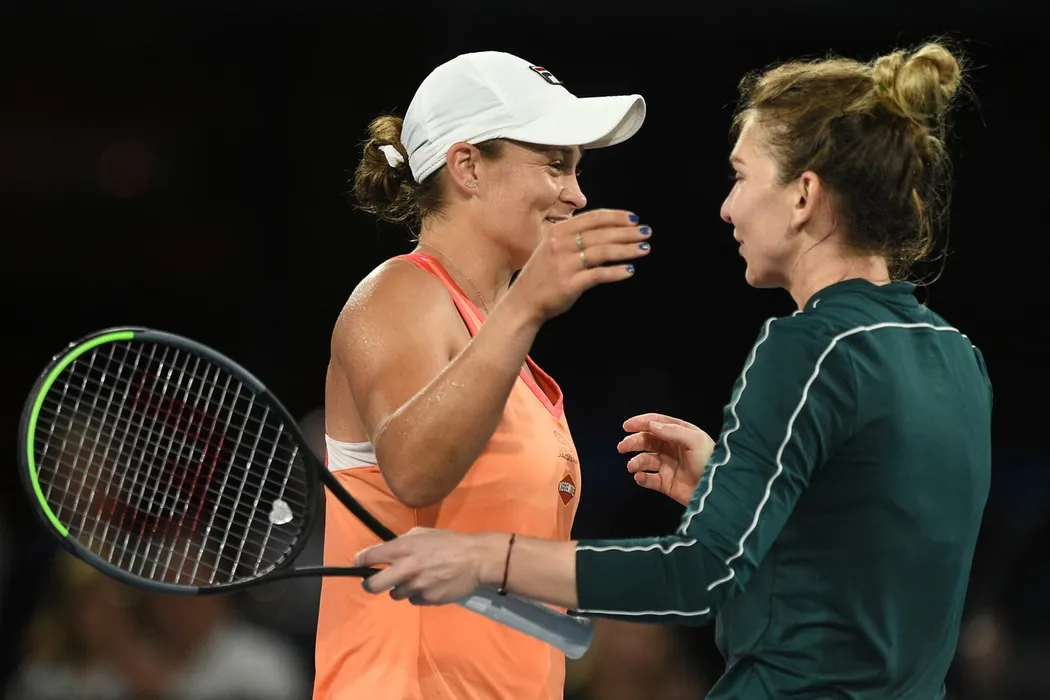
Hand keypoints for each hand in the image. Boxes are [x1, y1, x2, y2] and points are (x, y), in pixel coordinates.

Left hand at [354, 528, 505, 604]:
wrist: (476, 559)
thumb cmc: (449, 542)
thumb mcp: (423, 533)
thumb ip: (402, 542)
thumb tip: (387, 551)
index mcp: (403, 548)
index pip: (369, 556)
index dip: (360, 561)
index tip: (358, 564)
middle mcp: (406, 569)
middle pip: (373, 585)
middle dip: (369, 584)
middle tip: (373, 582)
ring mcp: (416, 586)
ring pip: (395, 594)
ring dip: (401, 588)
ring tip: (416, 579)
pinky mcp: (428, 599)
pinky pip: (414, 600)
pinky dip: (418, 594)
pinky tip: (430, 585)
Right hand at [506, 209, 651, 323]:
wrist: (523, 302)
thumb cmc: (543, 275)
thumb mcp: (553, 248)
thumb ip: (575, 237)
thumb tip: (609, 230)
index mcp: (558, 232)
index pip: (593, 218)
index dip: (617, 217)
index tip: (635, 218)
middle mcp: (560, 245)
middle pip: (601, 234)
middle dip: (627, 232)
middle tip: (647, 232)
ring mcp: (564, 264)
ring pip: (602, 252)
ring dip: (627, 250)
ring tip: (644, 249)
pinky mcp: (569, 284)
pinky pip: (598, 275)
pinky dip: (616, 272)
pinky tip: (629, 270)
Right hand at [618, 413, 715, 505]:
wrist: (716, 491)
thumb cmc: (710, 462)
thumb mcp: (695, 441)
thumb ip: (672, 431)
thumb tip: (650, 425)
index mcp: (680, 434)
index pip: (657, 423)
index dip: (641, 422)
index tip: (627, 426)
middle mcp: (672, 448)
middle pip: (647, 441)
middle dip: (634, 442)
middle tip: (623, 446)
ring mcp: (667, 466)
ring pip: (645, 460)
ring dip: (636, 461)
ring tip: (632, 466)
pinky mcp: (665, 483)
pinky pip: (648, 479)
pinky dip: (641, 478)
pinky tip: (640, 477)